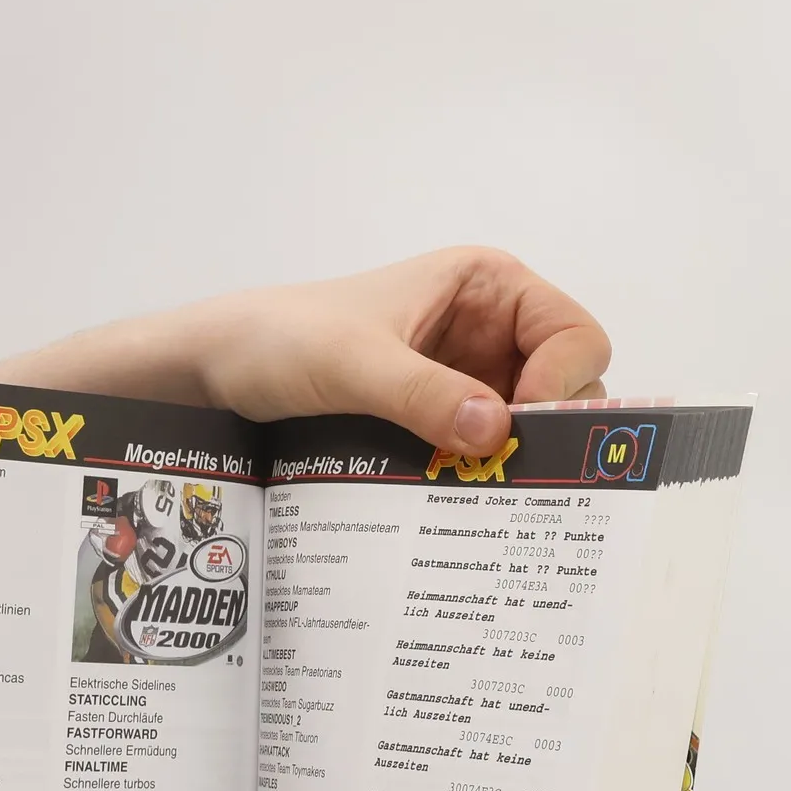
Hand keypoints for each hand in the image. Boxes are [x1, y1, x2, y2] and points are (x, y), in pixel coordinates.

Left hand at [0, 246, 611, 456]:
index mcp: (487, 286)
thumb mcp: (352, 362)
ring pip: (529, 431)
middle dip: (546, 432)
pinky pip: (486, 457)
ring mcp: (468, 381)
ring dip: (514, 465)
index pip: (575, 334)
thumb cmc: (279, 339)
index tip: (522, 425)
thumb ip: (422, 392)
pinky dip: (482, 481)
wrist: (215, 372)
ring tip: (482, 499)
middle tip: (510, 476)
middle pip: (567, 388)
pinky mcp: (442, 424)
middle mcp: (490, 331)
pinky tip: (460, 505)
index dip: (565, 381)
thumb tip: (496, 430)